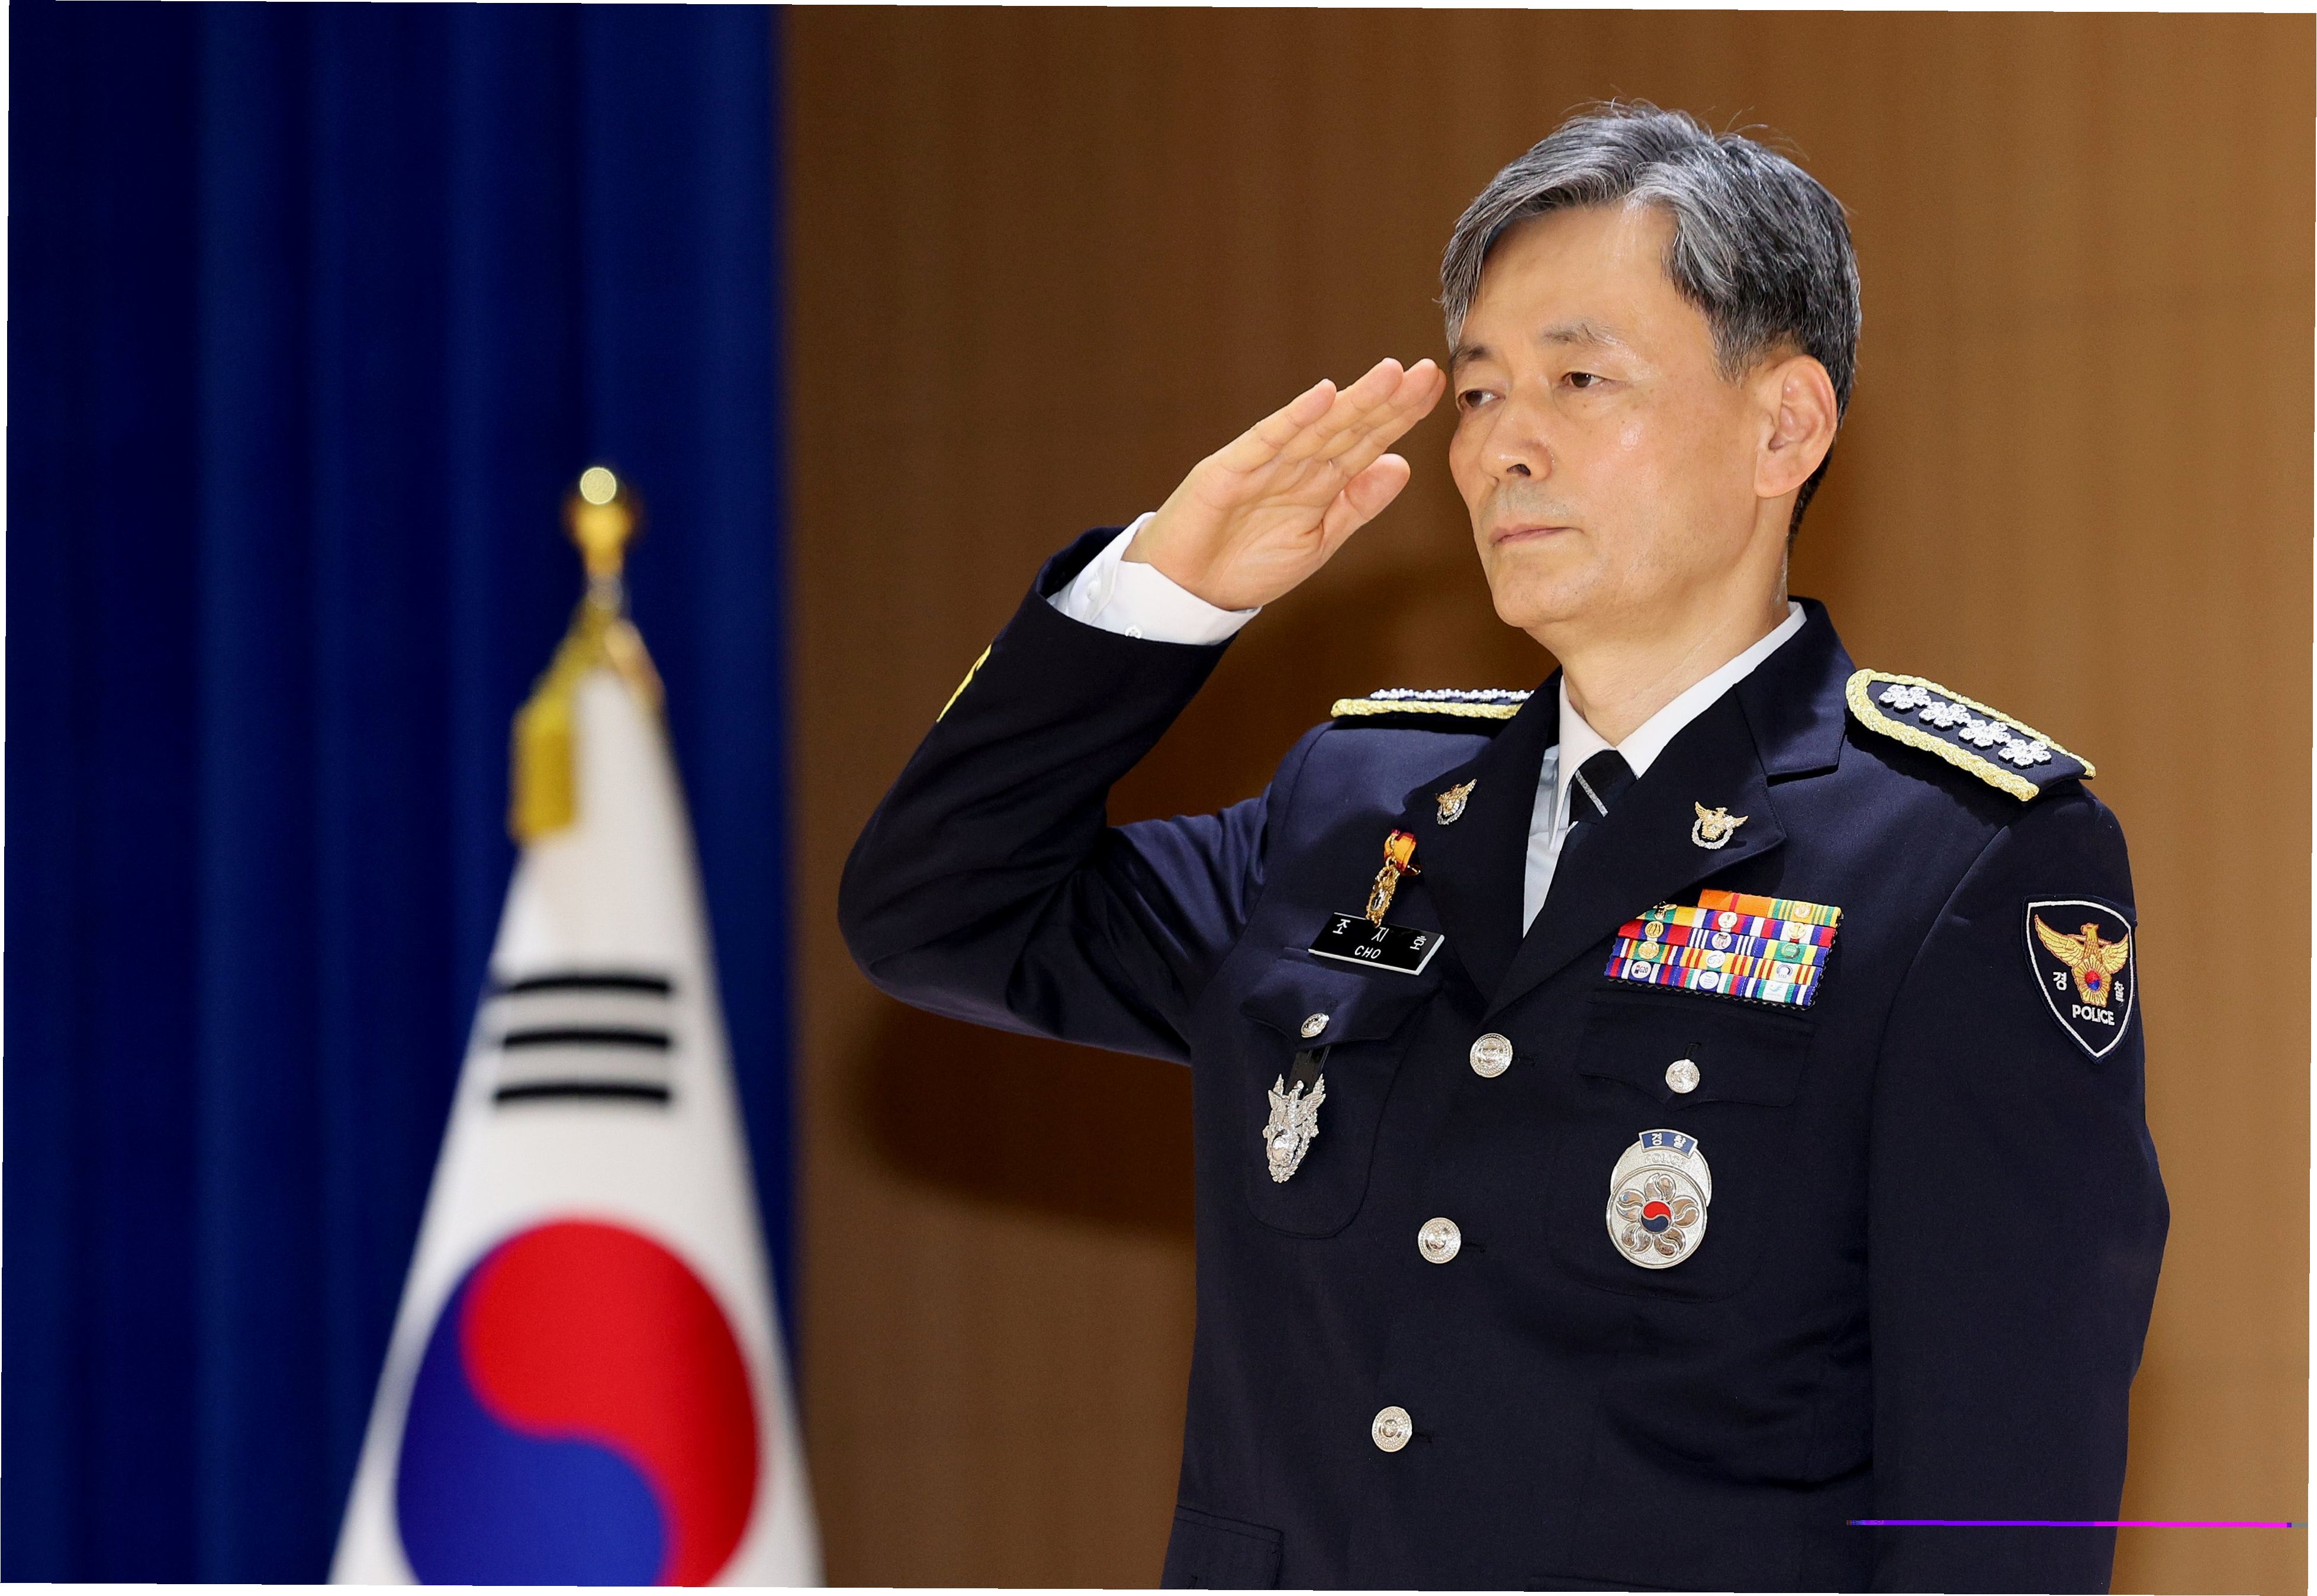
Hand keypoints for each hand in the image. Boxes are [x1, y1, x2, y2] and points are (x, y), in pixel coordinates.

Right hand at [1127, 357, 1445, 610]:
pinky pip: (1266, 441)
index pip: (1368, 440)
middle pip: (1349, 426)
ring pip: (1317, 426)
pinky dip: (1293, 419)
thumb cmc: (1249, 564)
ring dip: (1353, 400)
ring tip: (1390, 373)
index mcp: (1320, 481)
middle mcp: (1296, 464)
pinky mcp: (1228, 470)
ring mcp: (1263, 463)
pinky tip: (1322, 395)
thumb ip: (1357, 505)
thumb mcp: (1318, 541)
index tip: (1435, 389)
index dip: (1401, 415)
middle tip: (1426, 371)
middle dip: (1388, 399)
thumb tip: (1403, 465)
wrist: (1188, 590)